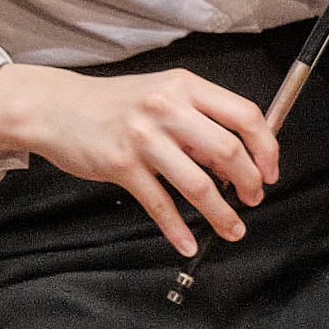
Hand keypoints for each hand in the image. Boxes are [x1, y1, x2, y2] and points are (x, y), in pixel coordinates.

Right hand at [0, 59, 282, 257]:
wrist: (57, 107)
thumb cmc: (114, 104)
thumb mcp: (162, 94)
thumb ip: (199, 119)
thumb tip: (239, 157)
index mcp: (185, 87)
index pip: (245, 115)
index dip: (266, 148)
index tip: (271, 170)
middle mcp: (167, 108)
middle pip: (228, 151)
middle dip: (250, 183)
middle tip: (254, 198)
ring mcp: (143, 138)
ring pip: (198, 184)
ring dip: (222, 213)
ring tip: (232, 228)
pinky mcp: (121, 165)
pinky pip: (160, 204)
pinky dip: (177, 229)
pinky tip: (188, 241)